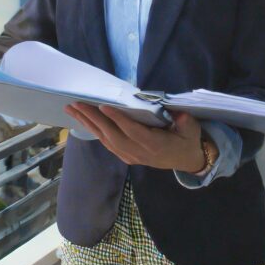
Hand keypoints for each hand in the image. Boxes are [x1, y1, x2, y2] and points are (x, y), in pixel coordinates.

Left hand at [64, 102, 206, 171]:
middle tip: (76, 104)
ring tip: (72, 110)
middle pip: (112, 135)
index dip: (118, 119)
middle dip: (93, 119)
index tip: (103, 106)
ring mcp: (131, 156)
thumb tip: (175, 114)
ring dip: (88, 124)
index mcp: (155, 145)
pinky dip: (94, 131)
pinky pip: (107, 143)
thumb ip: (184, 121)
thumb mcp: (191, 129)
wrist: (187, 160)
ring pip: (106, 140)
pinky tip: (84, 121)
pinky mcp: (126, 156)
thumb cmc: (188, 140)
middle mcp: (139, 152)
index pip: (132, 131)